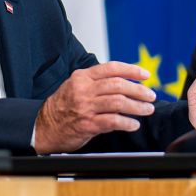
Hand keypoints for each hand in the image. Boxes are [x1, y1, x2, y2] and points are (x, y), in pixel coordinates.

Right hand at [34, 62, 158, 153]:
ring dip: (137, 107)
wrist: (44, 127)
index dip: (131, 70)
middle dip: (139, 90)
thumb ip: (97, 82)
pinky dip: (127, 123)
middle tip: (150, 96)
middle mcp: (84, 90)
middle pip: (118, 85)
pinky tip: (134, 124)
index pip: (112, 68)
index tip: (145, 75)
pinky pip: (113, 121)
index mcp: (82, 77)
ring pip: (118, 102)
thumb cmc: (63, 107)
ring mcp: (85, 107)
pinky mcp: (87, 124)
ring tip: (147, 110)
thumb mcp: (76, 86)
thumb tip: (125, 82)